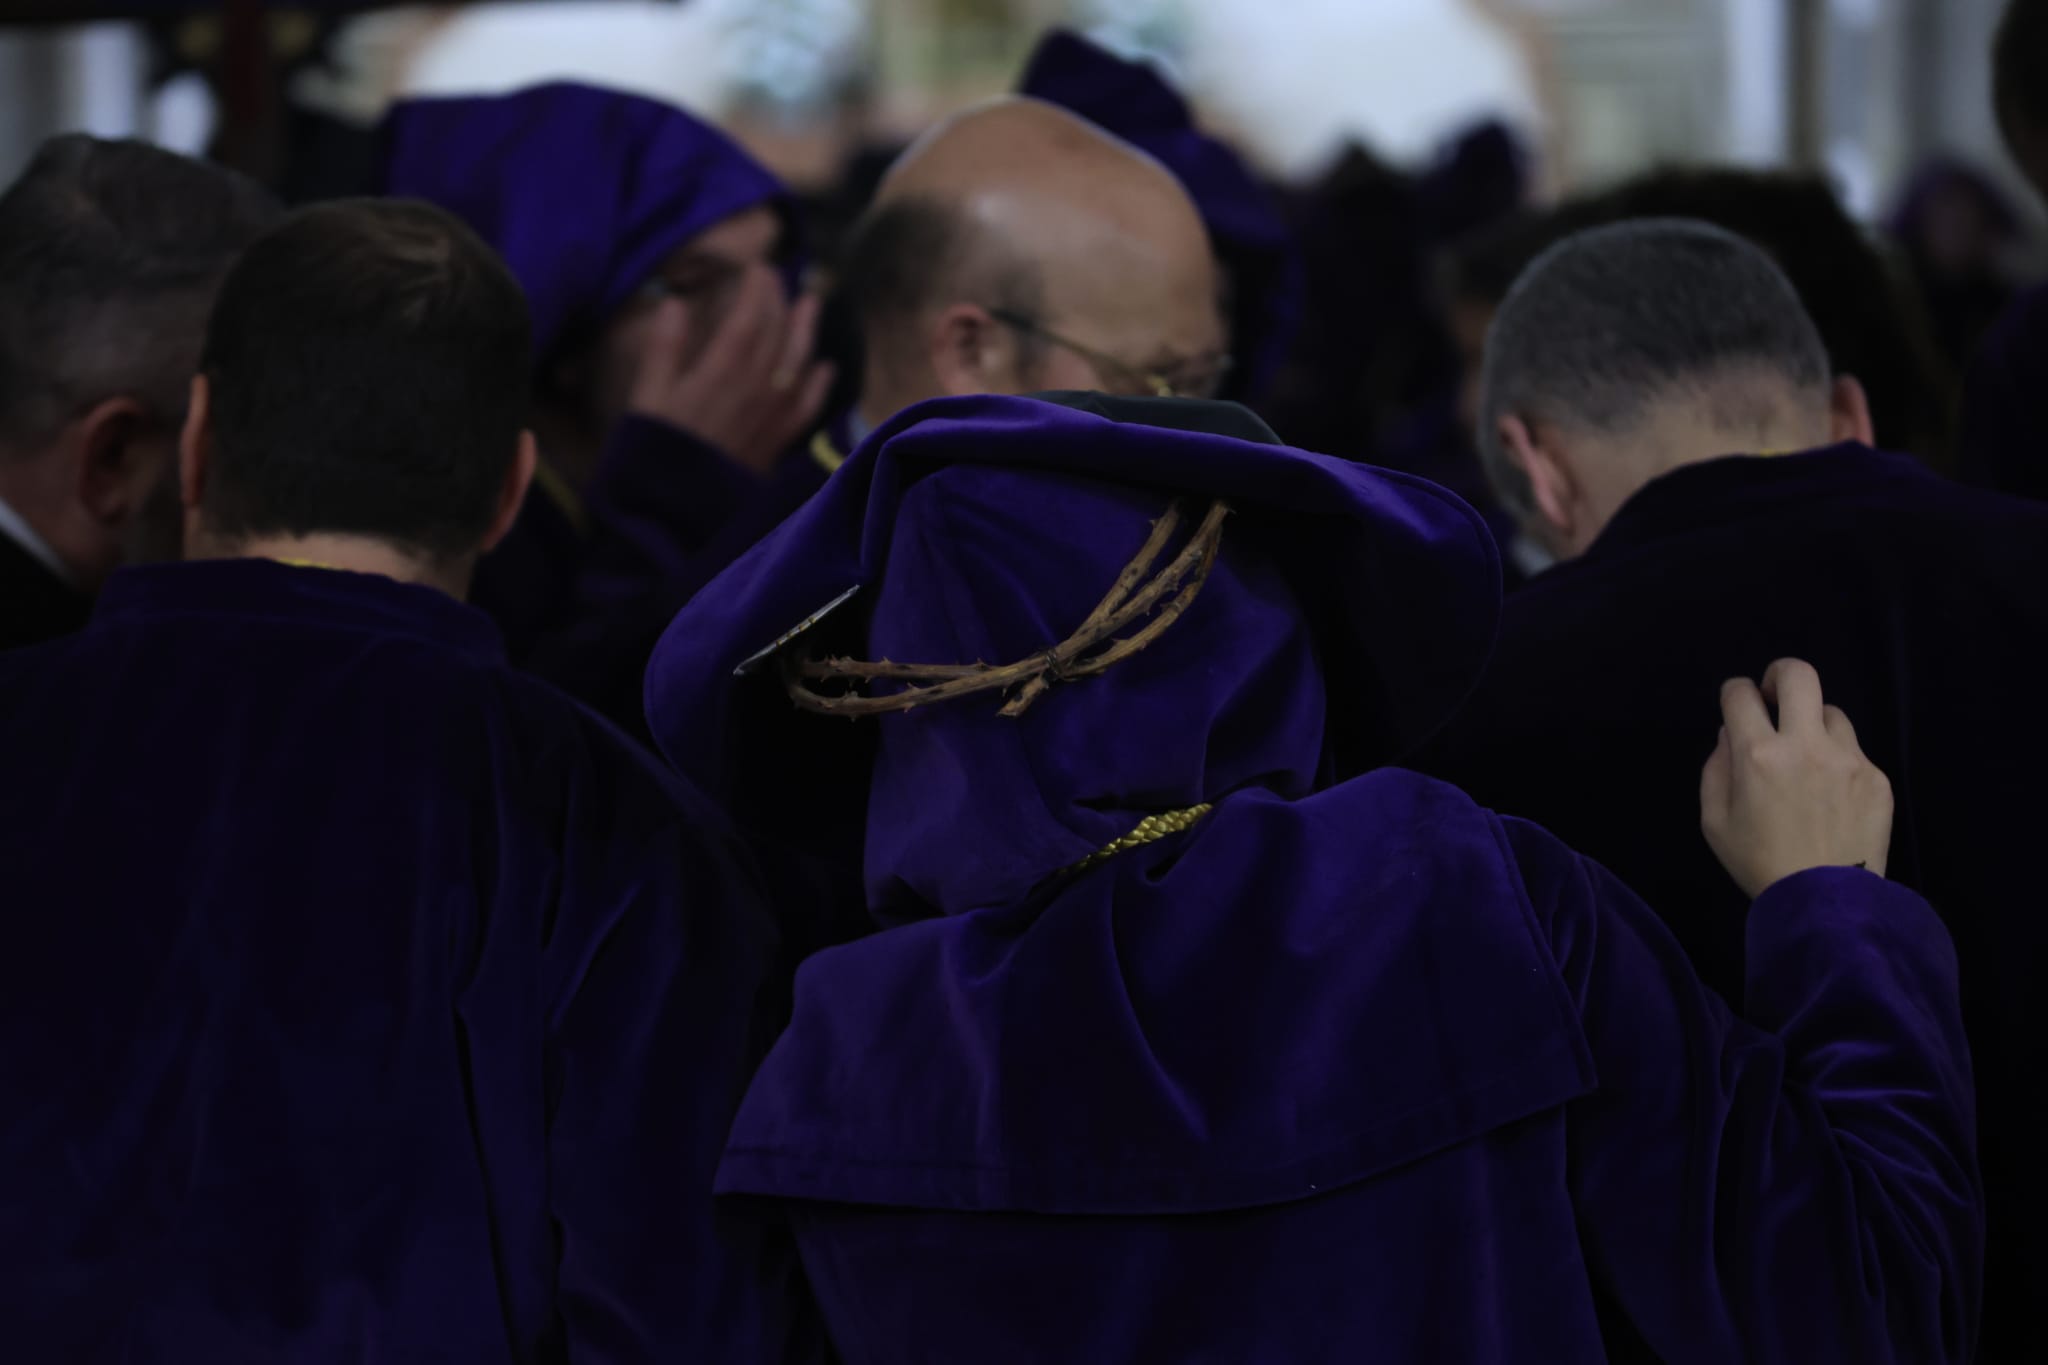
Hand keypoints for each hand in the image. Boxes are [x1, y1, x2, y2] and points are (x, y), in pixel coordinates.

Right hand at [628, 264, 835, 477]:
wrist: (676, 514)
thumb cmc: (652, 454)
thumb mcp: (646, 397)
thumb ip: (664, 349)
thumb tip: (675, 303)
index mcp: (720, 372)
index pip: (749, 317)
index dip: (757, 290)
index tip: (759, 267)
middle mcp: (755, 389)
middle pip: (777, 335)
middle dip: (780, 302)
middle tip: (781, 278)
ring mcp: (772, 416)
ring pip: (798, 363)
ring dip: (806, 331)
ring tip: (811, 305)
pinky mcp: (778, 442)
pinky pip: (807, 406)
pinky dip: (819, 384)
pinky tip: (825, 368)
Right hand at [1700, 658, 1893, 897]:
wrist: (1826, 902)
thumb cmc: (1759, 863)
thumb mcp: (1714, 822)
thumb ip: (1715, 769)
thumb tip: (1730, 734)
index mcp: (1758, 756)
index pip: (1740, 694)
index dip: (1734, 692)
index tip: (1737, 705)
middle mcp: (1804, 746)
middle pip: (1798, 675)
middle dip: (1780, 675)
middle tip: (1774, 697)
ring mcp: (1848, 759)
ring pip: (1830, 712)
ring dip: (1812, 725)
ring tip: (1808, 759)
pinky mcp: (1876, 777)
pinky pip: (1853, 751)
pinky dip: (1837, 761)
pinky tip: (1832, 795)